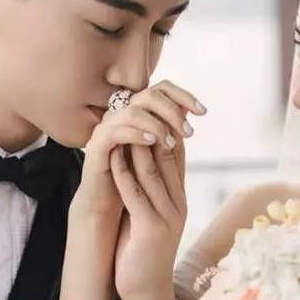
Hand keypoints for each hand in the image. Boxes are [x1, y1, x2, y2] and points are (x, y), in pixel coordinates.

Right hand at [70, 81, 204, 218]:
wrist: (108, 209)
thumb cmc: (134, 182)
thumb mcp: (157, 154)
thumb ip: (168, 131)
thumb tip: (189, 110)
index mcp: (135, 113)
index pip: (161, 90)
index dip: (183, 96)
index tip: (203, 112)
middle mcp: (120, 115)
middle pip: (149, 95)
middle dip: (173, 111)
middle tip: (189, 132)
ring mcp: (106, 128)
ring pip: (133, 111)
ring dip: (156, 125)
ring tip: (170, 143)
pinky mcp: (96, 146)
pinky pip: (116, 131)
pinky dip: (136, 134)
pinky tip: (152, 143)